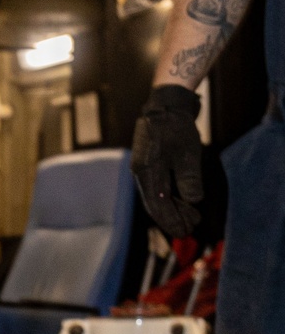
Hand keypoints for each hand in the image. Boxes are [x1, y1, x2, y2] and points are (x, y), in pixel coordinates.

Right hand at [130, 84, 203, 239]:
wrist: (166, 103)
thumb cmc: (176, 126)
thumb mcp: (188, 152)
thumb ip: (189, 178)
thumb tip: (193, 201)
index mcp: (146, 171)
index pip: (157, 204)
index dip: (171, 220)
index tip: (186, 230)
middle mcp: (140, 173)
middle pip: (154, 204)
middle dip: (172, 218)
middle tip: (190, 228)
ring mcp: (142, 169)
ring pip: (155, 197)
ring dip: (172, 209)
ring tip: (190, 217)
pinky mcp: (148, 165)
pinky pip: (156, 188)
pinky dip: (169, 198)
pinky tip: (181, 202)